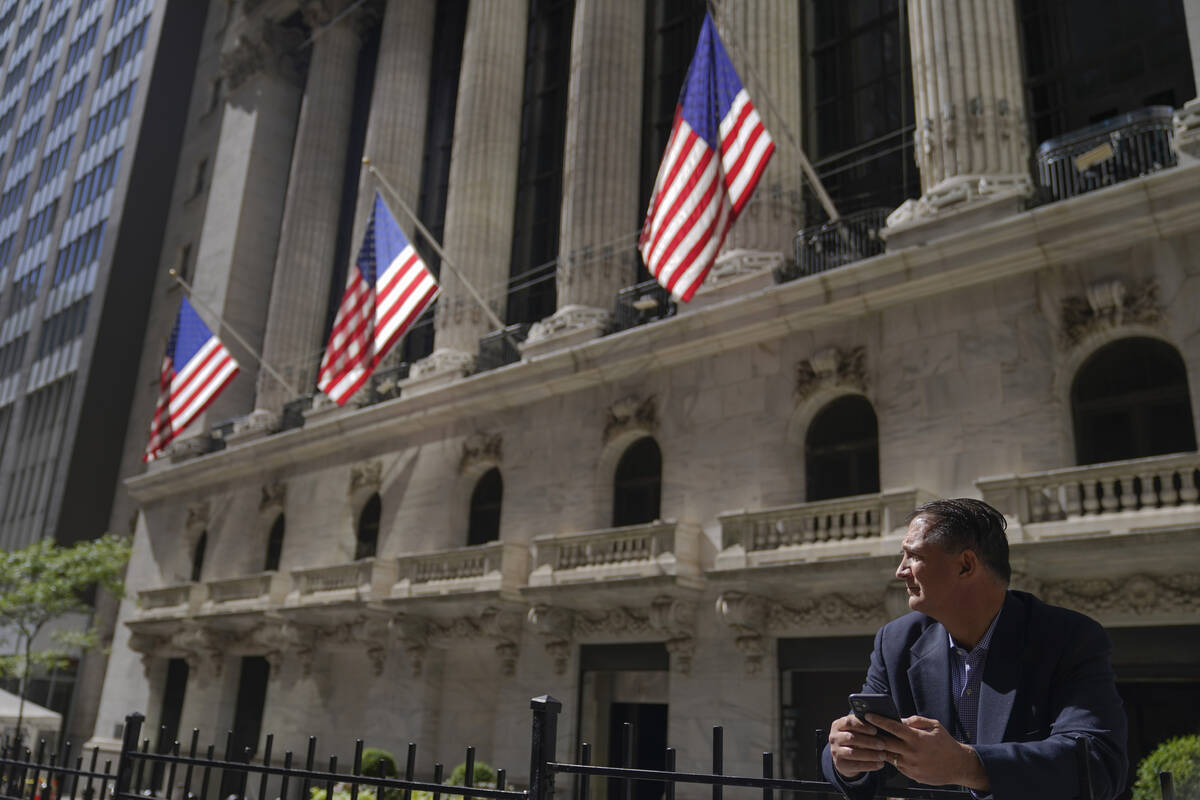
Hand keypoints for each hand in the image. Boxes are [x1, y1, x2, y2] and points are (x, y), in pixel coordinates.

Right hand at [828, 713, 887, 778]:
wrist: (844, 757)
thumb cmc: (856, 738)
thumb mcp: (856, 730)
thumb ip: (864, 726)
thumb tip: (881, 725)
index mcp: (838, 725)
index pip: (849, 722)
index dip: (862, 726)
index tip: (875, 730)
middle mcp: (834, 737)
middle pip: (851, 738)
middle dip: (868, 741)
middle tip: (882, 744)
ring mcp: (835, 751)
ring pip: (853, 753)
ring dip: (870, 754)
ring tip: (883, 755)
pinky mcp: (840, 764)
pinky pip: (856, 765)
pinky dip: (870, 765)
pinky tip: (880, 764)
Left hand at [868, 714, 989, 790]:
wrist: (959, 766)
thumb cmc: (946, 743)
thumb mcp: (934, 726)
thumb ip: (916, 721)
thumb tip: (900, 719)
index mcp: (917, 738)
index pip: (893, 727)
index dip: (879, 720)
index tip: (868, 715)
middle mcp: (912, 753)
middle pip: (885, 743)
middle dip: (874, 736)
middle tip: (866, 729)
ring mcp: (911, 766)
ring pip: (889, 755)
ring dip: (882, 749)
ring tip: (878, 741)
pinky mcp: (912, 775)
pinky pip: (897, 765)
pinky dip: (894, 758)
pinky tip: (894, 752)